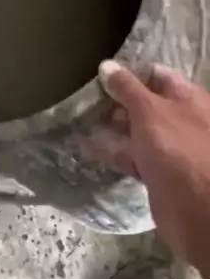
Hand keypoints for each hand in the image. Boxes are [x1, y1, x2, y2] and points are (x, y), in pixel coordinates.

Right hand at [92, 60, 209, 278]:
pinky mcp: (159, 174)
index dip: (131, 74)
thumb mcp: (150, 111)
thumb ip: (127, 88)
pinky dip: (114, 152)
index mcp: (188, 99)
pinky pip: (134, 157)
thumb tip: (106, 66)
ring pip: (138, 132)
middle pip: (146, 104)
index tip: (102, 75)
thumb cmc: (177, 149)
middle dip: (118, 102)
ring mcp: (171, 149)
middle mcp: (181, 120)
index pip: (157, 76)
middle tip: (87, 101)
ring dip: (112, 128)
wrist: (198, 212)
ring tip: (80, 122)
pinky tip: (88, 148)